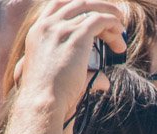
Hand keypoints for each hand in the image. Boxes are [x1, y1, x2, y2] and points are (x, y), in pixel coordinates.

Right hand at [9, 0, 125, 133]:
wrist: (42, 101)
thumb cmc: (48, 97)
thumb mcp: (58, 78)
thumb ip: (80, 74)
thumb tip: (105, 82)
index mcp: (36, 32)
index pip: (57, 6)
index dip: (76, 7)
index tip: (91, 14)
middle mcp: (47, 26)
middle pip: (76, 4)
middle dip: (96, 8)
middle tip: (111, 17)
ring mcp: (61, 28)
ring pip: (90, 11)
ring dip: (108, 17)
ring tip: (120, 28)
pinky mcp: (77, 35)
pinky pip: (99, 20)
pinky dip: (112, 22)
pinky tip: (120, 31)